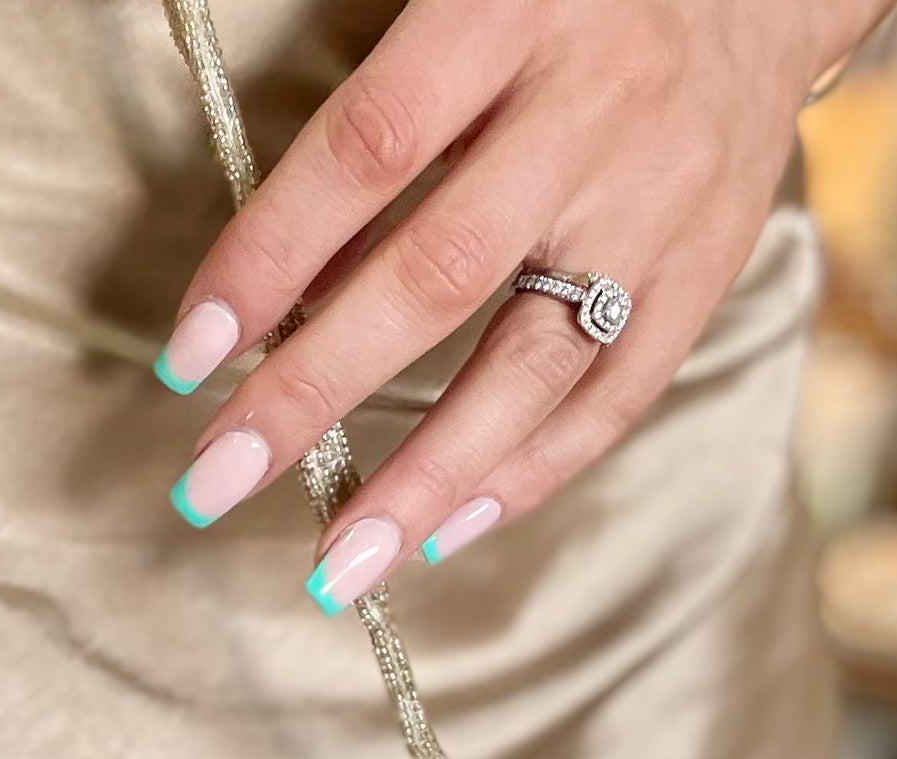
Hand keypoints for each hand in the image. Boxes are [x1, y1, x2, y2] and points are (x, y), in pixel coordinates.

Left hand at [156, 0, 884, 607]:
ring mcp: (657, 202)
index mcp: (511, 12)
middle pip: (438, 276)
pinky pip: (615, 395)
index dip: (269, 254)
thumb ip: (378, 117)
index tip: (187, 352)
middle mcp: (591, 113)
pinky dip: (527, 476)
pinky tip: (441, 535)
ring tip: (334, 564)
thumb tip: (280, 277)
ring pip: (531, 363)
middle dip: (314, 391)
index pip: (368, 149)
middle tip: (215, 483)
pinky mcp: (708, 266)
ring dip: (423, 479)